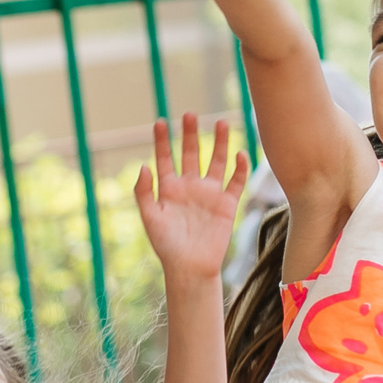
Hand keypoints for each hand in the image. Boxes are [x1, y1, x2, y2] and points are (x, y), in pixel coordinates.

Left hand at [134, 113, 249, 279]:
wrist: (190, 268)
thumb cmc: (166, 246)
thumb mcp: (150, 217)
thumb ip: (143, 192)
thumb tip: (144, 165)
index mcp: (168, 189)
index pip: (165, 158)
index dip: (162, 141)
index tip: (159, 122)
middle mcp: (190, 187)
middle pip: (190, 153)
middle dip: (190, 134)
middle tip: (190, 114)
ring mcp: (210, 194)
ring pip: (216, 161)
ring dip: (219, 143)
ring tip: (221, 122)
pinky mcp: (227, 204)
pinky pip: (236, 181)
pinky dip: (239, 168)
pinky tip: (239, 153)